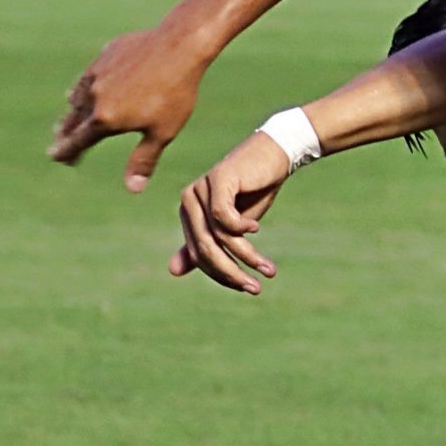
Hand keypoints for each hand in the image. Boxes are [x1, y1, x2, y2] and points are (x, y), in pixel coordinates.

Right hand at [50, 26, 209, 191]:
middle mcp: (95, 96)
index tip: (57, 157)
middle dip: (66, 134)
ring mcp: (98, 73)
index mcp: (106, 119)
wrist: (178, 47)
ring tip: (68, 118)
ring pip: (78, 96)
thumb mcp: (162, 133)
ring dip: (72, 110)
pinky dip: (83, 88)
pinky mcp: (105, 56)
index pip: (79, 141)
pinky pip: (88, 76)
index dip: (67, 151)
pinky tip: (84, 88)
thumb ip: (143, 160)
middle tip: (58, 144)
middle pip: (74, 120)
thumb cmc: (175, 94)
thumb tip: (132, 189)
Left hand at [168, 133, 292, 292]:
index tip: (247, 287)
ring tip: (268, 269)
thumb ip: (205, 245)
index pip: (199, 256)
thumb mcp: (231, 226)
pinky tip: (256, 228)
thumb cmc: (253, 191)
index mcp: (189, 214)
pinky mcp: (218, 178)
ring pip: (218, 235)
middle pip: (205, 249)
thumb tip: (172, 271)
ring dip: (247, 256)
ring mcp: (201, 188)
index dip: (222, 275)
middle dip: (232, 272)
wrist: (273, 157)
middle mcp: (188, 200)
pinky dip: (241, 227)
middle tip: (255, 288)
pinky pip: (223, 215)